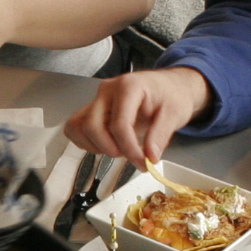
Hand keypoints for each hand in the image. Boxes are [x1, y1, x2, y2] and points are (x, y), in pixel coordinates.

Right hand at [66, 67, 214, 163]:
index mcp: (128, 87)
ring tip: (119, 148)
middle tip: (131, 156)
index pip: (119, 124)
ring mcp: (97, 99)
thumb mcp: (175, 114)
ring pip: (78, 127)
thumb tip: (149, 157)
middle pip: (91, 126)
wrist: (169, 86)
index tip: (144, 164)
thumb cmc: (172, 95)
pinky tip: (107, 144)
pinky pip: (75, 127)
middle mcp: (107, 90)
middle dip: (110, 149)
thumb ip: (161, 135)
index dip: (129, 149)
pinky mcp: (92, 108)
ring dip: (96, 146)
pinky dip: (86, 142)